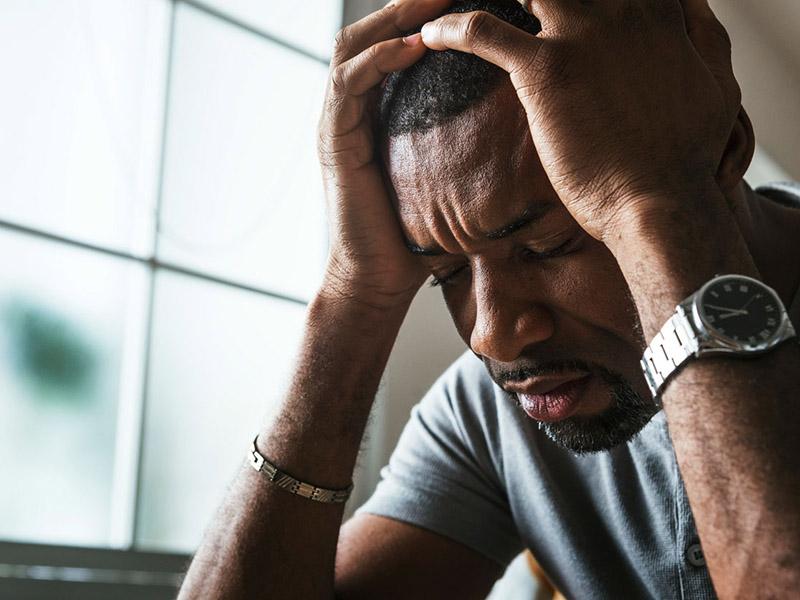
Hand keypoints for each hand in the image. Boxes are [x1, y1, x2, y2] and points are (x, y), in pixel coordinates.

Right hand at [317, 0, 451, 307]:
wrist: (380, 278)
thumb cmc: (417, 233)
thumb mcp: (448, 176)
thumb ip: (466, 144)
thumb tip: (525, 126)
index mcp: (377, 111)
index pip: (395, 43)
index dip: (425, 15)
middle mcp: (354, 108)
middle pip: (372, 32)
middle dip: (410, 4)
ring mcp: (339, 122)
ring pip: (353, 47)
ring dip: (394, 18)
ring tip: (434, 1)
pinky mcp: (333, 141)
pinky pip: (349, 85)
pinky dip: (379, 59)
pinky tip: (414, 46)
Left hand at [418, 0, 740, 242]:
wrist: (661, 201)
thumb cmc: (688, 154)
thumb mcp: (718, 81)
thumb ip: (702, 34)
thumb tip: (689, 7)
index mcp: (657, 9)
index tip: (545, 6)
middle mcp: (620, 8)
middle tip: (509, 5)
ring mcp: (581, 34)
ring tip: (448, 6)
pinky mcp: (546, 69)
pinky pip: (481, 31)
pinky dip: (451, 28)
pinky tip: (432, 34)